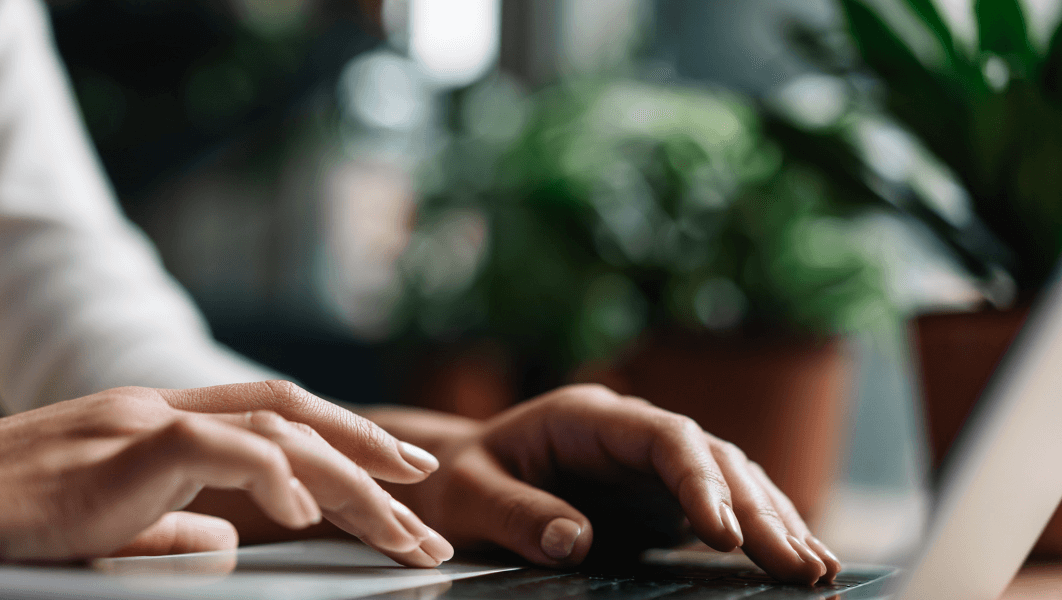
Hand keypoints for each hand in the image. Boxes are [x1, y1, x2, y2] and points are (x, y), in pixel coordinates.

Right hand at [0, 383, 452, 573]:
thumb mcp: (97, 530)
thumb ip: (167, 529)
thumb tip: (228, 542)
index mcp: (159, 426)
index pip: (275, 418)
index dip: (346, 442)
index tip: (400, 478)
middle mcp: (160, 409)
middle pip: (295, 418)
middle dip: (373, 458)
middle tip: (430, 502)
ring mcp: (138, 422)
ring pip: (276, 431)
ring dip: (350, 480)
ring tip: (402, 527)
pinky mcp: (114, 450)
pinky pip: (215, 449)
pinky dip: (273, 477)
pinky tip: (308, 518)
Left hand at [370, 384, 840, 584]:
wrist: (457, 475)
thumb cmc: (458, 481)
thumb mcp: (470, 495)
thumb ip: (515, 514)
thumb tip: (572, 542)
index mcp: (586, 417)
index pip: (663, 437)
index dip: (700, 480)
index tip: (724, 533)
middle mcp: (630, 431)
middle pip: (711, 456)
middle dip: (758, 510)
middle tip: (798, 566)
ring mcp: (650, 460)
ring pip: (730, 476)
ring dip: (774, 519)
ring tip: (817, 569)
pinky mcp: (659, 492)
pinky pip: (721, 503)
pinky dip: (759, 528)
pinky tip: (796, 558)